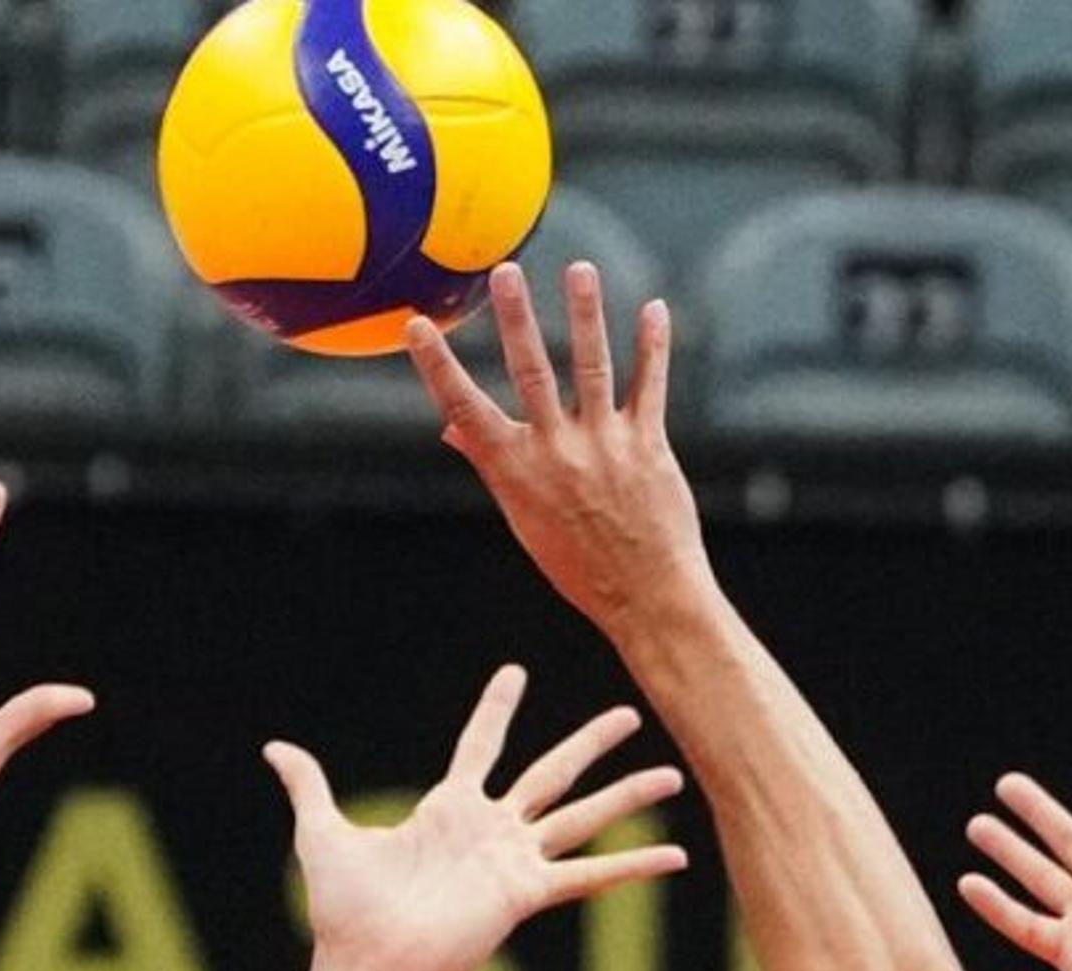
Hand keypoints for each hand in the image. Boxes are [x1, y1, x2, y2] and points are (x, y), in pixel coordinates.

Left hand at [273, 664, 688, 970]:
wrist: (366, 966)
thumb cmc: (345, 912)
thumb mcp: (324, 834)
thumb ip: (311, 787)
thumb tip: (276, 748)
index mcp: (448, 811)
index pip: (480, 746)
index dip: (496, 709)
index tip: (514, 673)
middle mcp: (490, 832)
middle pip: (552, 772)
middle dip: (590, 742)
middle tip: (630, 713)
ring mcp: (514, 862)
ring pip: (584, 816)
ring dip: (629, 797)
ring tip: (674, 774)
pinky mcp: (527, 894)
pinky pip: (591, 877)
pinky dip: (635, 868)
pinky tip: (677, 858)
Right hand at [406, 264, 711, 633]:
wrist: (646, 598)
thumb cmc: (579, 563)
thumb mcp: (524, 520)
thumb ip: (492, 465)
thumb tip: (451, 430)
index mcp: (516, 473)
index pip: (465, 410)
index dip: (438, 366)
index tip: (417, 325)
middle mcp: (557, 454)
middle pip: (531, 374)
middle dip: (516, 319)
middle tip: (505, 271)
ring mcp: (604, 447)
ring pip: (591, 368)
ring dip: (585, 315)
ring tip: (578, 270)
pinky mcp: (648, 447)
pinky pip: (650, 387)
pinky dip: (652, 348)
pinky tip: (653, 310)